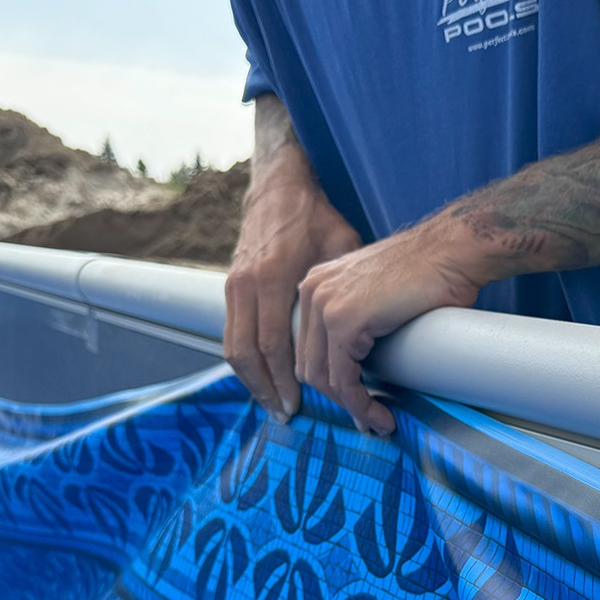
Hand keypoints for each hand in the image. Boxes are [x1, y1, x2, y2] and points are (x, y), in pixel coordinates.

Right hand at [223, 162, 359, 421]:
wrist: (279, 185)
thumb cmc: (316, 216)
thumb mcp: (340, 244)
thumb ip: (343, 286)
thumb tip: (369, 326)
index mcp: (274, 276)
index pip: (275, 344)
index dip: (287, 380)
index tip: (301, 404)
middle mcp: (247, 283)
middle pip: (249, 355)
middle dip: (266, 390)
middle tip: (287, 414)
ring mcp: (233, 284)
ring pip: (234, 348)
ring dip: (252, 381)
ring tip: (274, 403)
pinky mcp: (230, 285)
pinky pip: (232, 334)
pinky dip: (246, 361)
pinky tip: (263, 377)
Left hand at [296, 222, 485, 435]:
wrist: (452, 251)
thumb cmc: (430, 271)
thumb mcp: (376, 292)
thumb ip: (358, 315)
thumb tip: (358, 359)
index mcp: (316, 285)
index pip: (307, 347)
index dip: (330, 381)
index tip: (355, 403)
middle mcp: (312, 291)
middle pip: (309, 365)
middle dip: (338, 398)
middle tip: (367, 417)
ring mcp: (324, 305)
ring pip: (323, 378)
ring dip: (351, 407)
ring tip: (377, 421)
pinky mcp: (344, 322)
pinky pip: (344, 379)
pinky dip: (360, 404)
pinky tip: (380, 414)